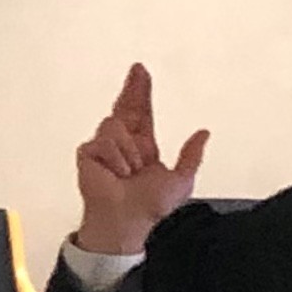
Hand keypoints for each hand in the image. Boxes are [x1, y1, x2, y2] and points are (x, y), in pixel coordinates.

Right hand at [72, 64, 207, 258]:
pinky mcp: (89, 154)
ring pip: (117, 125)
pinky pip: (105, 142)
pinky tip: (115, 174)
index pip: (141, 112)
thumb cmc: (149, 208)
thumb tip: (203, 133)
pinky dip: (115, 159)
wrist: (127, 221)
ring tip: (129, 172)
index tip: (141, 73)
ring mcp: (104, 148)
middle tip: (138, 70)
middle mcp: (122, 143)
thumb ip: (192, 156)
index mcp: (142, 146)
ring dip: (129, 152)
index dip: (141, 92)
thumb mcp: (181, 181)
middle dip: (133, 88)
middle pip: (125, 107)